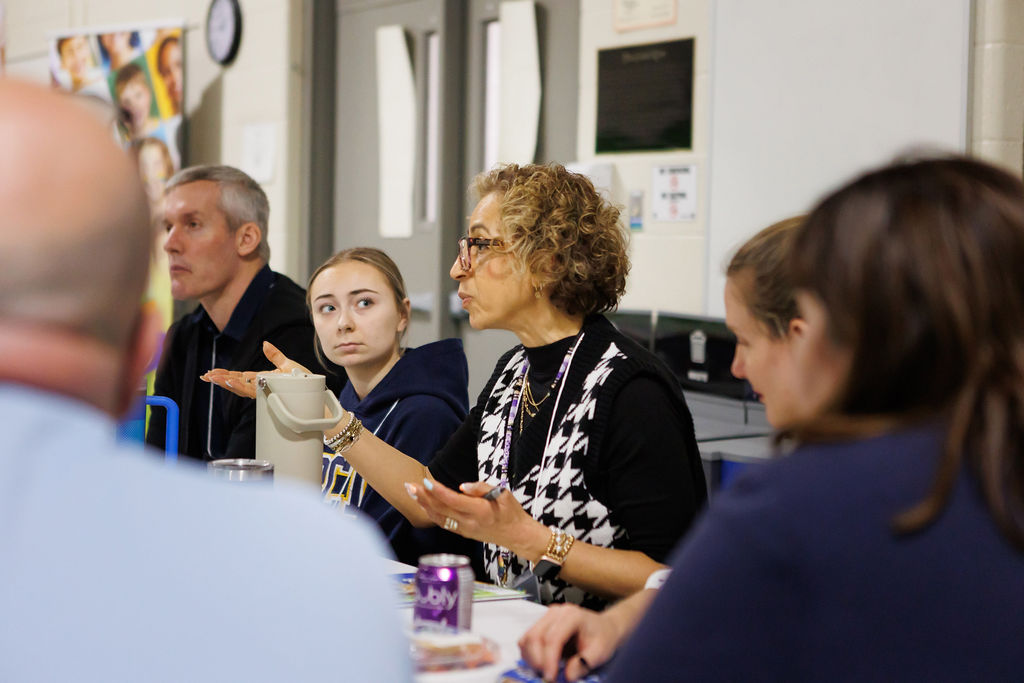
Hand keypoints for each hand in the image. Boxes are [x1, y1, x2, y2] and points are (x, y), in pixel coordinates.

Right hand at [201, 341, 311, 398]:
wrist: (316, 392)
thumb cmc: (304, 381)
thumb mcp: (288, 364)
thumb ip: (275, 355)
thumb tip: (264, 343)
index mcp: (262, 379)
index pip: (240, 376)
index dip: (225, 375)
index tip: (212, 373)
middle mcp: (261, 386)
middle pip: (236, 383)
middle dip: (221, 380)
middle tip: (206, 376)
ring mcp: (264, 391)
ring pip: (241, 388)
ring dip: (227, 383)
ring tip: (214, 379)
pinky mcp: (269, 393)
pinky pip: (251, 391)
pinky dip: (239, 387)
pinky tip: (230, 383)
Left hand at [404, 479, 545, 553]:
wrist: (517, 535)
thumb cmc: (512, 512)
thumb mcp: (504, 494)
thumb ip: (482, 488)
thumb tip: (462, 486)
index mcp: (480, 511)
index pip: (454, 500)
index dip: (438, 491)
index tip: (426, 481)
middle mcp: (469, 522)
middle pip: (441, 510)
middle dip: (424, 497)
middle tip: (409, 485)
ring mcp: (465, 529)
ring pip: (439, 518)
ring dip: (424, 505)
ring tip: (412, 493)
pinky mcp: (463, 533)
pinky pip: (443, 523)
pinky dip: (431, 513)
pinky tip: (424, 505)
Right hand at [518, 603, 621, 681]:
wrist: (604, 628)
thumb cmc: (603, 637)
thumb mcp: (600, 652)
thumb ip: (583, 664)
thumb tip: (567, 675)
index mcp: (572, 615)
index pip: (553, 638)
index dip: (549, 660)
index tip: (550, 677)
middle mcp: (555, 613)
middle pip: (535, 637)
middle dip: (538, 662)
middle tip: (547, 678)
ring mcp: (546, 618)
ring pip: (527, 639)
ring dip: (531, 660)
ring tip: (545, 672)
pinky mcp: (540, 625)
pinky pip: (526, 641)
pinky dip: (529, 656)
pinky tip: (541, 665)